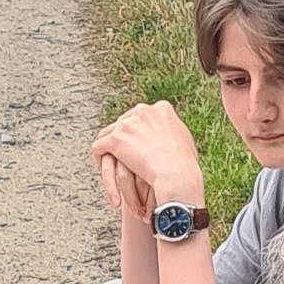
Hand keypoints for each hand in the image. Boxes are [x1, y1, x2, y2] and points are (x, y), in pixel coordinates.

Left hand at [91, 101, 207, 216]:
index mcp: (162, 109)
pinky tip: (103, 170)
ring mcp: (127, 125)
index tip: (138, 146)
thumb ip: (174, 133)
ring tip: (110, 164)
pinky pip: (98, 147)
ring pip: (108, 133)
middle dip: (122, 139)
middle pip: (123, 122)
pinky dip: (98, 159)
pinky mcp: (115, 140)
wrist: (177, 175)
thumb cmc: (185, 165)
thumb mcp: (185, 140)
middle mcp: (143, 111)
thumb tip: (173, 135)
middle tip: (123, 156)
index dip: (138, 132)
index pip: (141, 117)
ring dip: (109, 149)